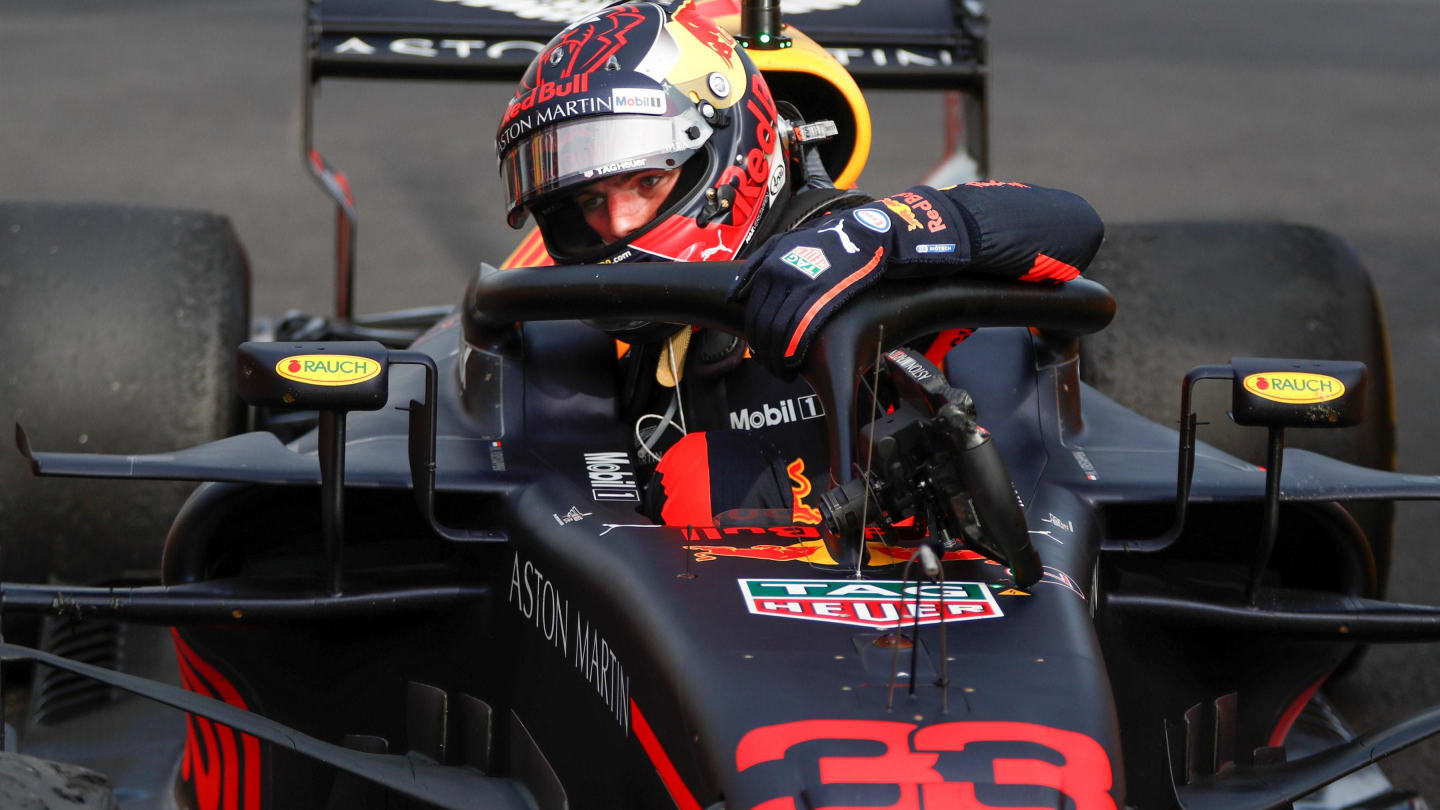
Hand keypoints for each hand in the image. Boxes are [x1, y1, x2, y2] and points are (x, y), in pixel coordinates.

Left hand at [729, 187, 966, 376]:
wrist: (861, 235)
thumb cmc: (824, 241)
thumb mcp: (783, 243)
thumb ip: (755, 266)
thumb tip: (736, 294)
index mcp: (769, 268)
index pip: (752, 313)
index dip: (755, 339)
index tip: (762, 352)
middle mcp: (781, 279)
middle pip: (763, 327)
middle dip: (765, 353)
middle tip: (772, 366)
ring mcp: (802, 289)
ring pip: (778, 334)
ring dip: (777, 358)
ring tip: (784, 370)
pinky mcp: (823, 299)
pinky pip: (799, 333)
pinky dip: (792, 353)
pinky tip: (795, 363)